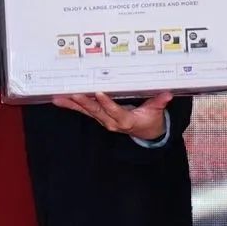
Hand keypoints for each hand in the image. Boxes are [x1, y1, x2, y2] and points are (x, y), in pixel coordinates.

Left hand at [52, 91, 169, 141]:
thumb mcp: (157, 112)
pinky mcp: (98, 117)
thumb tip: (167, 95)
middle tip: (73, 93)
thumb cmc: (150, 120)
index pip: (115, 112)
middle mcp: (111, 122)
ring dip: (73, 104)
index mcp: (126, 120)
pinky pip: (83, 111)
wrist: (146, 132)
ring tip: (59, 97)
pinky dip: (71, 105)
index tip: (99, 93)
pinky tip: (59, 100)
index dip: (107, 103)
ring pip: (87, 111)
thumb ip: (159, 103)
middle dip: (84, 102)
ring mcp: (103, 120)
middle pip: (96, 111)